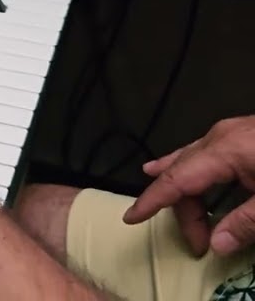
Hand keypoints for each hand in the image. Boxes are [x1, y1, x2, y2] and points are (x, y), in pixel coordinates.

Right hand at [124, 116, 254, 255]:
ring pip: (192, 159)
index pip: (176, 181)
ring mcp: (232, 131)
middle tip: (201, 244)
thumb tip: (218, 244)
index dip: (152, 202)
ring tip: (163, 201)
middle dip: (183, 210)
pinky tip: (176, 162)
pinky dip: (189, 164)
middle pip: (184, 173)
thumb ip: (246, 222)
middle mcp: (220, 136)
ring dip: (183, 188)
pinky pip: (204, 150)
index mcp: (224, 150)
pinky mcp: (245, 132)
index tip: (131, 218)